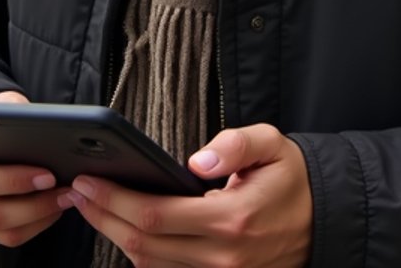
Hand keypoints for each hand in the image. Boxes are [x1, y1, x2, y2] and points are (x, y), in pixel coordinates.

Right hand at [0, 91, 64, 248]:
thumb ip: (11, 108)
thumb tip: (36, 120)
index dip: (13, 181)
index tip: (48, 174)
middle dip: (35, 204)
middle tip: (65, 189)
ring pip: (3, 230)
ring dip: (40, 217)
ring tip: (66, 198)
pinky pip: (8, 237)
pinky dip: (36, 226)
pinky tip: (54, 209)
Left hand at [65, 122, 312, 267]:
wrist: (324, 221)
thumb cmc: (291, 178)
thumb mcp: (272, 145)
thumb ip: (236, 145)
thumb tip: (197, 159)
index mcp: (232, 220)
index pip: (157, 216)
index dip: (116, 200)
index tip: (88, 179)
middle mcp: (222, 257)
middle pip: (144, 245)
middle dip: (103, 216)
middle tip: (77, 189)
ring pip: (150, 265)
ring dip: (114, 236)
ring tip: (90, 205)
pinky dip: (139, 253)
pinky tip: (121, 226)